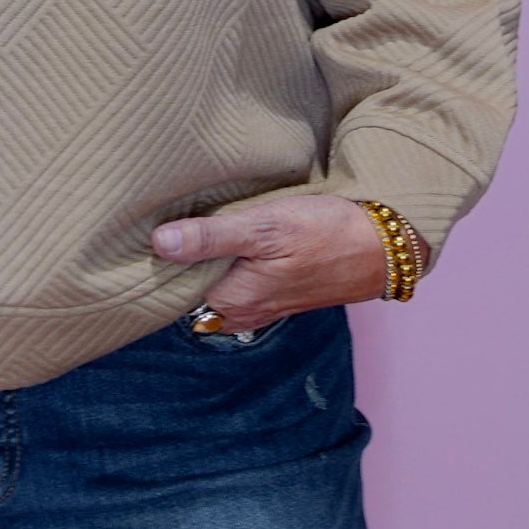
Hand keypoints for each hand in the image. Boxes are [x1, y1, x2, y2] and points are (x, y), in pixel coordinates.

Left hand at [151, 194, 429, 328]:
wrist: (380, 246)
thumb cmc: (322, 234)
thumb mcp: (262, 227)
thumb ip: (209, 238)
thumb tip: (159, 244)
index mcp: (230, 301)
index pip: (173, 285)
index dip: (159, 258)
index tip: (148, 228)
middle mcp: (240, 311)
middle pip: (191, 286)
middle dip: (179, 258)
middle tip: (167, 216)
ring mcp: (258, 304)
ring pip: (214, 281)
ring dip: (205, 256)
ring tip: (194, 220)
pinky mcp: (274, 290)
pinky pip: (236, 278)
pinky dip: (226, 258)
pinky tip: (227, 233)